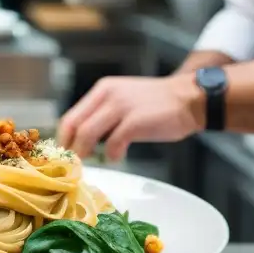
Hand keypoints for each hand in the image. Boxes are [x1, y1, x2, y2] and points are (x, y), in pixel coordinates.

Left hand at [58, 74, 205, 160]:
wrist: (189, 98)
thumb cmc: (157, 104)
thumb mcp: (124, 99)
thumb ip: (104, 113)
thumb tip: (84, 139)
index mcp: (103, 89)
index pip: (71, 116)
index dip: (64, 138)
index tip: (65, 153)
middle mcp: (108, 95)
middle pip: (75, 125)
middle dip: (70, 148)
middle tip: (73, 163)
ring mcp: (121, 107)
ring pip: (88, 133)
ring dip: (85, 152)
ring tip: (92, 161)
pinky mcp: (135, 121)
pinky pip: (112, 143)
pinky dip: (111, 154)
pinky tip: (117, 157)